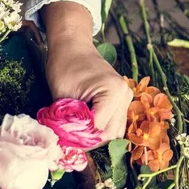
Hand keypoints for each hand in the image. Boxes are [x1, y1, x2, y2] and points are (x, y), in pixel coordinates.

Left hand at [42, 2, 131, 145]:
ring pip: (114, 132)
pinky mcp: (121, 101)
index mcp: (113, 92)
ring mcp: (126, 99)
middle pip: (110, 134)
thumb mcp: (62, 94)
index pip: (98, 129)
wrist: (72, 46)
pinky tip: (83, 129)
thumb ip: (67, 119)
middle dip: (88, 141)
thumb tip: (65, 142)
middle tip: (68, 142)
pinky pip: (113, 123)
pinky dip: (99, 129)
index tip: (63, 141)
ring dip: (95, 138)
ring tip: (75, 136)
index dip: (80, 139)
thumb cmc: (65, 65)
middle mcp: (125, 96)